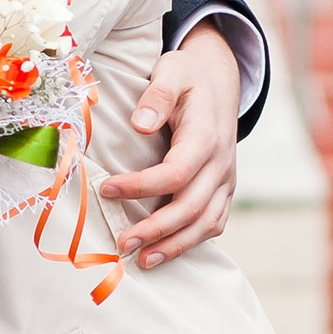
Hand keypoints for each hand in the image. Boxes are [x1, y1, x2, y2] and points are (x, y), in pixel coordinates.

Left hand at [98, 22, 240, 268]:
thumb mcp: (173, 72)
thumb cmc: (188, 78)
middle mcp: (220, 163)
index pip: (176, 173)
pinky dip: (192, 241)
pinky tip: (165, 252)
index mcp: (206, 136)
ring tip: (142, 261)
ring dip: (174, 245)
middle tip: (121, 243)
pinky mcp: (224, 189)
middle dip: (156, 230)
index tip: (107, 189)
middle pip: (191, 207)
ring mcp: (226, 179)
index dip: (142, 187)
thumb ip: (158, 94)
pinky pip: (214, 222)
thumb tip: (141, 122)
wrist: (219, 83)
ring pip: (206, 222)